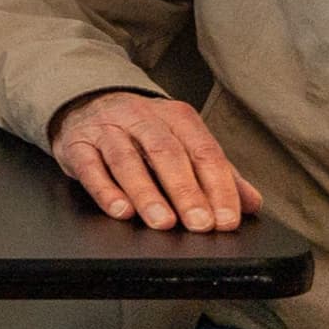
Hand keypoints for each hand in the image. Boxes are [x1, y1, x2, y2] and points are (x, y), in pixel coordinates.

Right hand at [46, 89, 255, 231]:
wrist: (88, 105)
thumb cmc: (144, 135)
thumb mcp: (184, 145)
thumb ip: (217, 174)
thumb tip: (252, 203)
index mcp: (177, 117)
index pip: (203, 151)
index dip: (218, 186)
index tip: (226, 219)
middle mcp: (141, 117)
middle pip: (166, 152)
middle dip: (185, 191)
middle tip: (199, 223)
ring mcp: (106, 128)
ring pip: (126, 159)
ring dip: (146, 193)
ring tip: (163, 222)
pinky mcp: (76, 144)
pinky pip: (89, 166)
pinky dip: (105, 190)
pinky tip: (120, 210)